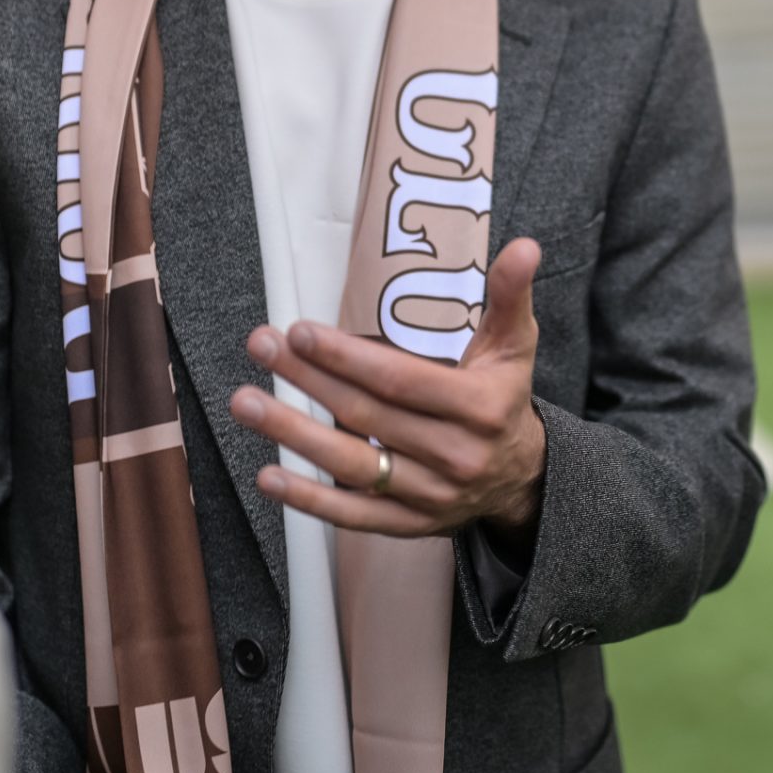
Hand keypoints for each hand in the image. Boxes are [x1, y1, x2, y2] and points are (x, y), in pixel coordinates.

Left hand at [232, 239, 546, 541]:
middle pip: (368, 417)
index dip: (348, 358)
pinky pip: (353, 516)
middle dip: (308, 379)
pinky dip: (309, 499)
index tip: (302, 331)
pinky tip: (269, 475)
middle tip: (262, 347)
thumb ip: (510, 295)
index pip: (401, 381)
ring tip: (247, 403)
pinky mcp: (409, 524)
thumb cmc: (504, 398)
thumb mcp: (516, 344)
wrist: (521, 477)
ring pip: (353, 466)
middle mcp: (455, 456)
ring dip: (293, 435)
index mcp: (480, 408)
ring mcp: (430, 496)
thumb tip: (525, 247)